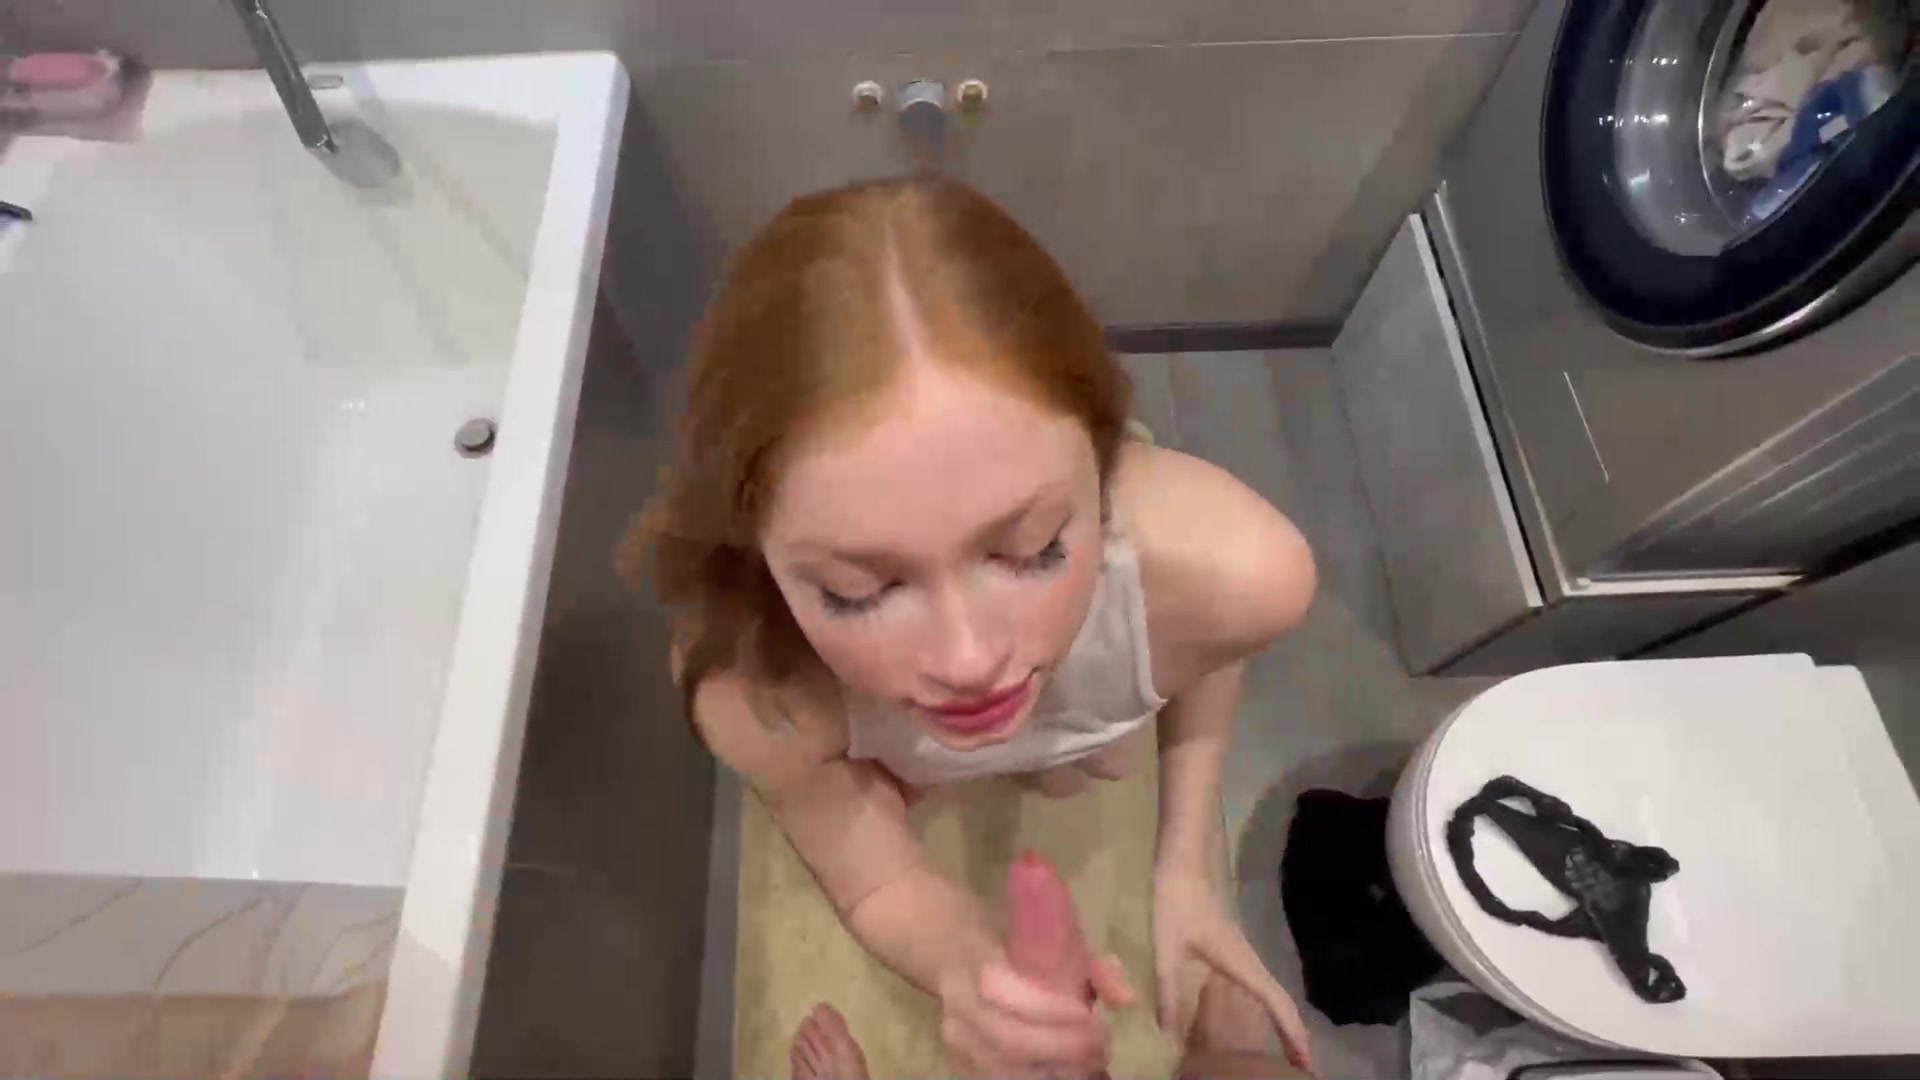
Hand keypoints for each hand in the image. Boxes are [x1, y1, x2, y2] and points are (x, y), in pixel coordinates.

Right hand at [936, 950, 1134, 1077]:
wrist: (956, 950)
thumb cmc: (1015, 944)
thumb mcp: (1053, 938)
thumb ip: (1093, 967)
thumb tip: (1126, 1000)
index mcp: (976, 960)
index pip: (1001, 989)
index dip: (1046, 1009)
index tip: (1090, 1016)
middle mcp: (959, 1002)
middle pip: (1007, 1040)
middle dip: (1062, 1049)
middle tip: (1101, 1048)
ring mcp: (956, 1036)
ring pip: (1002, 1069)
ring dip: (1053, 1072)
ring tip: (1090, 1065)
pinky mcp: (959, 1060)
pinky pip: (997, 1078)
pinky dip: (1037, 1079)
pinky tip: (1066, 1073)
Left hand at [1152, 867, 1312, 1073]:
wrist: (1183, 868)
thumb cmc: (1176, 906)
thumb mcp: (1167, 951)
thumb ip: (1168, 991)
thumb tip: (1170, 1033)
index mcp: (1241, 965)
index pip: (1276, 1003)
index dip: (1292, 1033)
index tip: (1306, 1063)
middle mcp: (1250, 963)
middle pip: (1282, 1002)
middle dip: (1295, 1035)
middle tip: (1302, 1067)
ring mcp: (1245, 957)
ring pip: (1273, 994)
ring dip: (1283, 1022)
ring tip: (1287, 1052)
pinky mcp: (1234, 953)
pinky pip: (1259, 987)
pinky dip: (1268, 1008)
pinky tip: (1255, 1020)